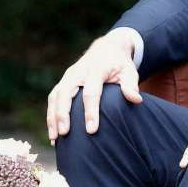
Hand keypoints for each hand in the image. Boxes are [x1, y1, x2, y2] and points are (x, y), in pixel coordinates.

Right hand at [46, 30, 141, 144]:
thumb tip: (136, 100)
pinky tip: (54, 134)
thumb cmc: (120, 65)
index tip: (91, 130)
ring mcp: (68, 76)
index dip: (90, 111)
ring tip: (54, 138)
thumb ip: (130, 85)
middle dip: (63, 114)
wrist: (106, 48)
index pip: (91, 92)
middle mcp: (78, 72)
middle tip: (65, 133)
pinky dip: (51, 115)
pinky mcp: (63, 82)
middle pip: (66, 93)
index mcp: (96, 69)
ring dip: (53, 117)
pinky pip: (53, 99)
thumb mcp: (129, 71)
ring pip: (55, 96)